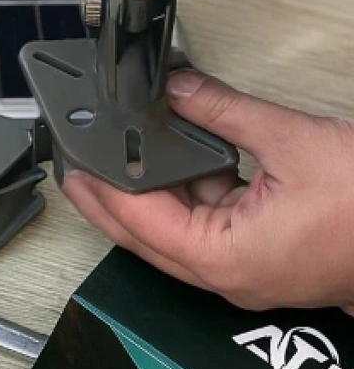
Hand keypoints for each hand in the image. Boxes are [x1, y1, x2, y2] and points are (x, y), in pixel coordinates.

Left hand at [61, 71, 353, 311]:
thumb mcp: (294, 143)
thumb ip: (226, 114)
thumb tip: (182, 92)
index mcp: (225, 258)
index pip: (141, 225)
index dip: (104, 194)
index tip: (76, 170)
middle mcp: (227, 276)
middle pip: (148, 237)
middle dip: (112, 202)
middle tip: (79, 170)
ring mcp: (244, 272)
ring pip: (177, 233)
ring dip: (151, 198)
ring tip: (121, 160)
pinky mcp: (262, 259)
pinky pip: (210, 228)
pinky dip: (191, 197)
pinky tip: (178, 165)